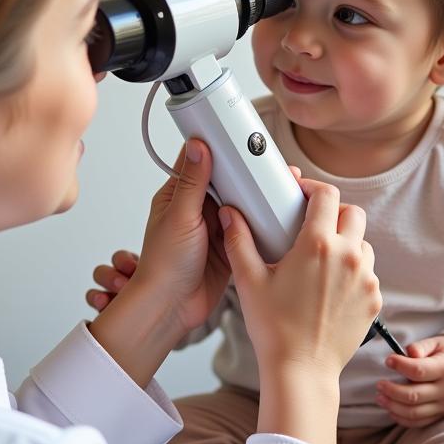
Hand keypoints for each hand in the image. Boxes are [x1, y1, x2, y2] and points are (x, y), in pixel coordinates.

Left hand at [85, 163, 302, 313]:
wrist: (172, 307)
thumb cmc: (164, 264)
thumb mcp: (180, 216)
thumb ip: (192, 181)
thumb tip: (198, 145)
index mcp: (179, 196)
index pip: (200, 161)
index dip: (219, 148)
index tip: (239, 136)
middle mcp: (197, 209)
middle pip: (227, 182)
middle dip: (246, 173)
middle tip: (271, 163)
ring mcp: (215, 228)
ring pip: (241, 204)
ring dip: (256, 197)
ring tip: (279, 184)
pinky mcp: (230, 246)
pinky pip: (250, 228)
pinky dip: (262, 221)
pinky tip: (276, 213)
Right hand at [221, 178, 381, 382]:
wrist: (301, 370)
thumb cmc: (273, 328)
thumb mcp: (249, 280)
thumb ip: (239, 240)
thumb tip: (230, 214)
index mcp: (318, 245)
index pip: (327, 195)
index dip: (313, 188)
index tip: (301, 195)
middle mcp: (348, 256)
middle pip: (352, 213)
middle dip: (334, 213)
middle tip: (313, 225)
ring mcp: (366, 279)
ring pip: (364, 244)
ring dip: (347, 243)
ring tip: (322, 259)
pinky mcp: (374, 299)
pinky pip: (368, 273)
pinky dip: (353, 272)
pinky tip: (330, 287)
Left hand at [375, 335, 443, 427]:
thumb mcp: (439, 342)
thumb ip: (421, 346)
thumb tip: (406, 353)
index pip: (418, 371)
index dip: (399, 365)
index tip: (388, 360)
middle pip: (413, 396)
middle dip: (391, 390)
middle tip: (379, 384)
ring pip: (414, 413)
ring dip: (393, 406)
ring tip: (380, 396)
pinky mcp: (443, 415)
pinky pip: (420, 422)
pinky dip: (402, 418)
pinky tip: (391, 409)